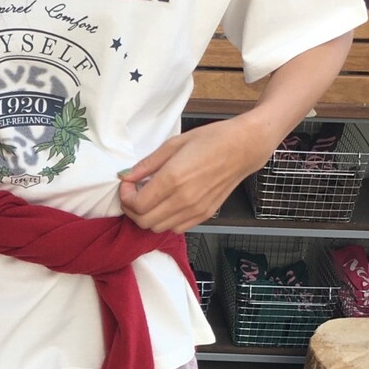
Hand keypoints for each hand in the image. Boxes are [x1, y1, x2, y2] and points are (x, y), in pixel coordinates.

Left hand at [118, 115, 274, 232]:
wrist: (243, 147)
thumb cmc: (210, 139)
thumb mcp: (174, 144)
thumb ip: (147, 164)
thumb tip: (126, 176)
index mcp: (172, 179)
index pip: (137, 204)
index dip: (125, 197)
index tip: (127, 184)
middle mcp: (183, 199)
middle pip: (143, 221)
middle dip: (132, 209)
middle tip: (134, 193)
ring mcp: (195, 210)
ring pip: (158, 228)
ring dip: (147, 216)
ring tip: (151, 198)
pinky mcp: (204, 215)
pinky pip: (175, 228)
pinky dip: (165, 221)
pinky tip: (167, 204)